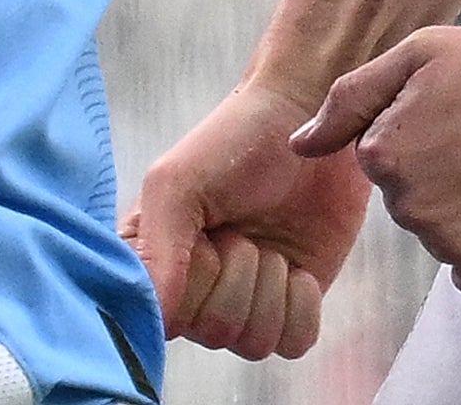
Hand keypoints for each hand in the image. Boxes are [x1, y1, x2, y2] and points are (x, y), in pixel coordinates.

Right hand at [125, 77, 372, 359]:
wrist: (306, 116)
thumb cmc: (232, 141)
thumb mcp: (176, 182)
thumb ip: (156, 250)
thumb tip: (158, 322)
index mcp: (153, 269)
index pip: (163, 323)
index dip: (193, 281)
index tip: (206, 236)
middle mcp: (195, 295)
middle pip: (215, 333)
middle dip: (236, 275)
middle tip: (240, 229)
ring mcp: (247, 301)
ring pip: (254, 343)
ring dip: (269, 286)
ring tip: (266, 241)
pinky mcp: (294, 303)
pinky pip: (296, 343)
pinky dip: (302, 305)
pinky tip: (298, 266)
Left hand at [297, 20, 460, 295]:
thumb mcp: (426, 51)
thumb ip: (352, 98)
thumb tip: (298, 145)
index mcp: (384, 154)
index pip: (386, 158)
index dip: (429, 130)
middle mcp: (409, 208)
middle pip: (414, 200)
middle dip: (448, 172)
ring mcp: (453, 246)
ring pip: (447, 235)